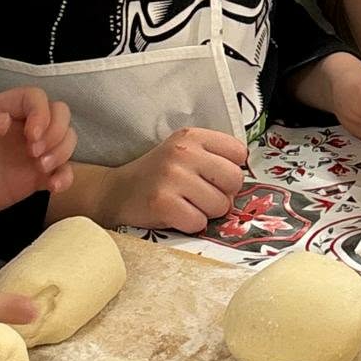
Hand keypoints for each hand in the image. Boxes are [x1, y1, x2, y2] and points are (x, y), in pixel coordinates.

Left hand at [0, 88, 76, 234]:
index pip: (33, 98)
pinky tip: (54, 187)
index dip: (42, 112)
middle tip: (36, 154)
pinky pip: (59, 172)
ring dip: (64, 152)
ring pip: (64, 140)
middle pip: (57, 114)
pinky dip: (65, 177)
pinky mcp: (28, 181)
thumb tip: (4, 121)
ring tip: (43, 170)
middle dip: (57, 131)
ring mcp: (24, 156)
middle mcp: (15, 130)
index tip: (32, 136)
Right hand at [93, 129, 246, 232]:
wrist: (115, 192)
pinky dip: (190, 224)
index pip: (239, 152)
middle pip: (235, 181)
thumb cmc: (158, 175)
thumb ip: (214, 157)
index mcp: (192, 136)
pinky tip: (174, 214)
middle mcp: (183, 152)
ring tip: (185, 204)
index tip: (211, 176)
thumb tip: (244, 180)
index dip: (229, 170)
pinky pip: (199, 223)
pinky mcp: (163, 203)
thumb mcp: (184, 153)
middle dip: (222, 194)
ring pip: (220, 206)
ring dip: (206, 212)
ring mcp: (172, 177)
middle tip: (199, 195)